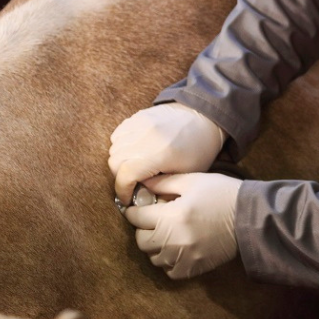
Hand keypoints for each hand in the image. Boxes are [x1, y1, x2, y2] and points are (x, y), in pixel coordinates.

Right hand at [108, 103, 225, 204]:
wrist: (205, 117)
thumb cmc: (200, 148)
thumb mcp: (187, 174)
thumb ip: (162, 189)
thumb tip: (142, 202)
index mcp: (161, 153)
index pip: (126, 174)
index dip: (122, 190)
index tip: (127, 199)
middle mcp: (147, 136)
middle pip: (115, 162)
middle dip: (120, 177)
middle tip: (133, 184)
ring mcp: (141, 123)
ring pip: (114, 148)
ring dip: (119, 161)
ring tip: (133, 168)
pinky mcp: (139, 116)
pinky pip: (118, 134)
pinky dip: (120, 145)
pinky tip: (133, 152)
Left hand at [125, 173, 241, 279]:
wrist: (249, 216)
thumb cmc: (222, 193)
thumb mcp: (193, 181)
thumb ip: (164, 183)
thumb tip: (142, 185)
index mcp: (171, 216)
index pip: (137, 217)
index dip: (135, 211)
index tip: (139, 208)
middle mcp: (173, 240)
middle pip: (141, 241)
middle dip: (144, 229)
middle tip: (154, 220)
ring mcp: (183, 257)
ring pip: (153, 257)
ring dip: (156, 246)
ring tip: (167, 234)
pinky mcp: (194, 268)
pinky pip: (169, 271)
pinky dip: (169, 261)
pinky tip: (177, 249)